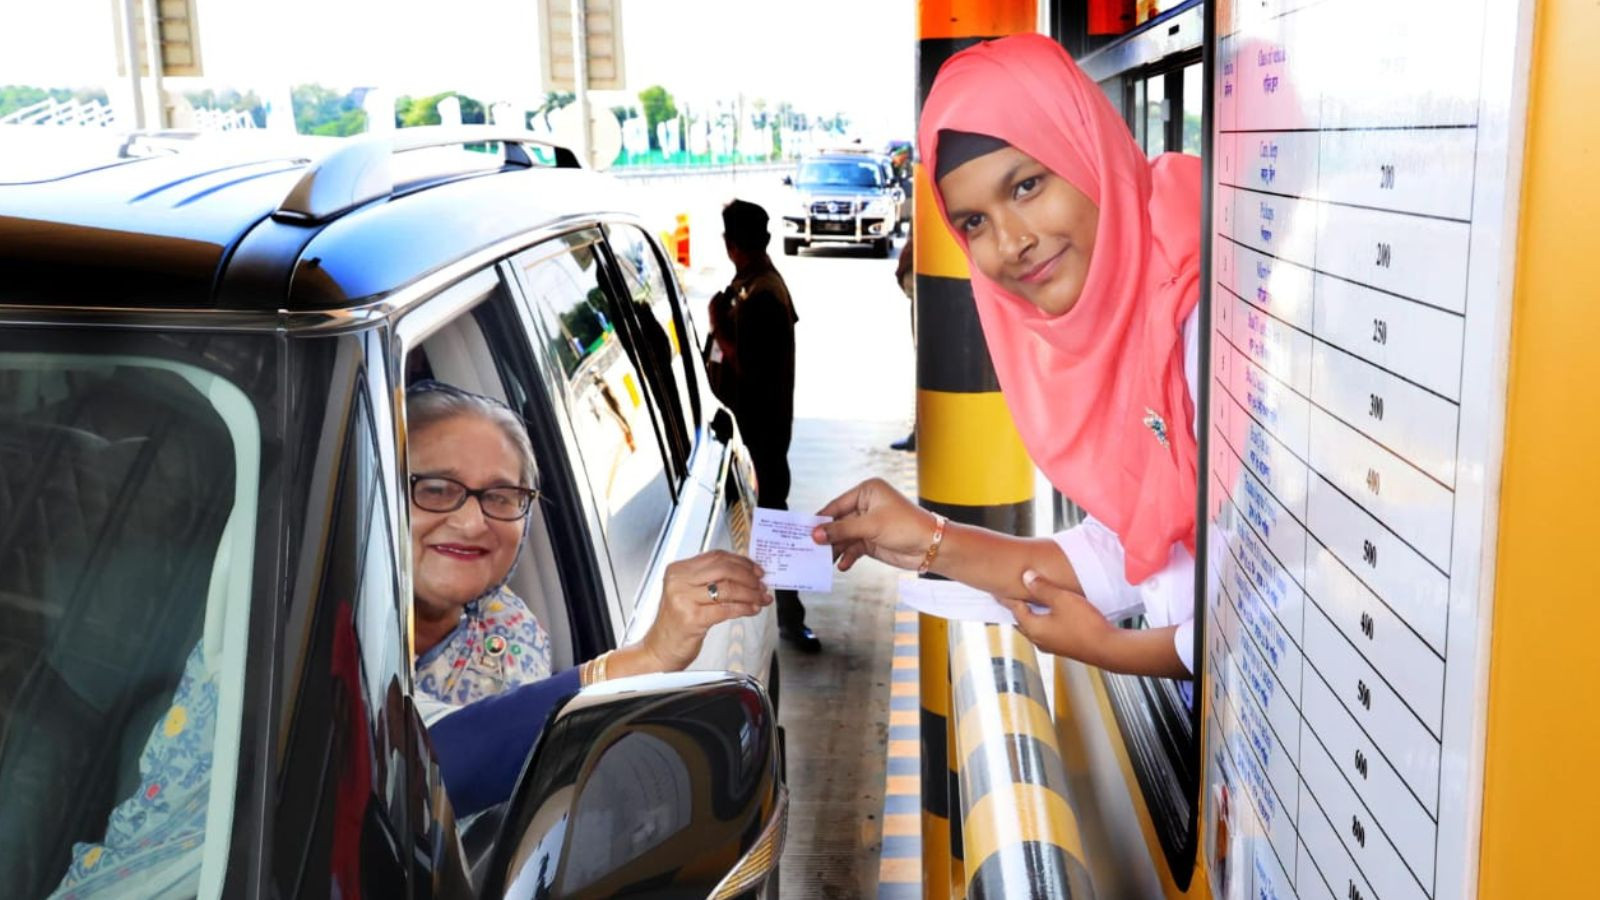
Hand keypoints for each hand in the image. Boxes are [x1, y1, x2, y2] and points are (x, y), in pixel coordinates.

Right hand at [636, 550, 772, 671]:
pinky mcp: (692, 618)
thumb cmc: (677, 623)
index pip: (716, 556)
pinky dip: (744, 608)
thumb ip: (711, 580)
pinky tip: (752, 609)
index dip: (740, 561)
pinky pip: (726, 609)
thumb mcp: (689, 593)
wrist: (660, 649)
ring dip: (750, 593)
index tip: (755, 569)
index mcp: (678, 570)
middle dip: (749, 576)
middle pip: (724, 569)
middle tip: (761, 584)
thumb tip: (745, 573)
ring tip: (761, 598)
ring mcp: (684, 599)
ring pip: (728, 588)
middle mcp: (678, 581)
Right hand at [812, 478, 938, 571]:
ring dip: (835, 549)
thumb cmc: (906, 526)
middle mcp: (866, 506)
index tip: (805, 531)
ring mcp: (868, 524)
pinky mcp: (871, 541)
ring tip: (822, 561)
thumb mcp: (871, 526)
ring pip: (844, 537)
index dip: (821, 519)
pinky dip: (847, 556)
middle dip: (827, 536)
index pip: (837, 505)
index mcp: (867, 491)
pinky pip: (853, 548)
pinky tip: (842, 565)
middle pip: (838, 522)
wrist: (931, 547)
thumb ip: (842, 530)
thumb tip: (816, 534)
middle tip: (810, 548)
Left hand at [996, 570, 1112, 664]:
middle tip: (1011, 595)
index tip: (998, 590)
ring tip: (1031, 602)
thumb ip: (1042, 587)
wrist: (1109, 649)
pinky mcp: (1064, 647)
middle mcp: (1039, 640)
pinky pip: (1047, 631)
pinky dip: (1044, 620)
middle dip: (1017, 607)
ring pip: (1035, 627)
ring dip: (1031, 614)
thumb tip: (1027, 577)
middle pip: (1022, 620)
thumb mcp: (1062, 599)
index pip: (1014, 609)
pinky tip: (1053, 614)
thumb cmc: (1086, 626)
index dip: (1007, 597)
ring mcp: (1052, 645)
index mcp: (1034, 628)